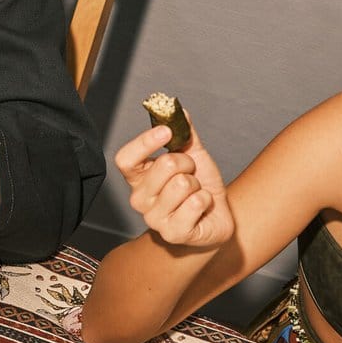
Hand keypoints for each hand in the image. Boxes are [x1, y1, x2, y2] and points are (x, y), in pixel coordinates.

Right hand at [115, 119, 232, 247]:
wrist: (216, 216)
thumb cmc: (199, 186)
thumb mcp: (193, 154)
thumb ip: (184, 132)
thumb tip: (178, 109)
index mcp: (138, 178)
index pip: (125, 159)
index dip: (144, 142)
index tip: (166, 130)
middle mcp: (139, 199)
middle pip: (164, 165)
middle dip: (187, 163)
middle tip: (191, 172)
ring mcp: (154, 219)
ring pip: (182, 184)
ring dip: (198, 184)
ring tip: (195, 192)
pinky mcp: (173, 233)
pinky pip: (195, 203)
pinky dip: (206, 200)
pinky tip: (201, 207)